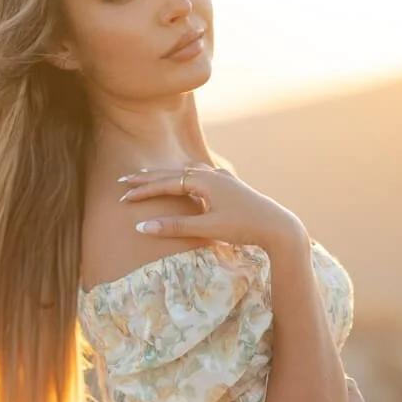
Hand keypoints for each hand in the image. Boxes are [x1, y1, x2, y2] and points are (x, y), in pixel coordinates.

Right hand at [117, 164, 307, 251]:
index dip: (144, 190)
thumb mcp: (207, 228)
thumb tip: (142, 227)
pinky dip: (184, 178)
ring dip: (166, 176)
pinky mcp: (230, 186)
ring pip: (186, 173)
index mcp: (205, 180)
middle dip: (148, 178)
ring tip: (148, 178)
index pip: (166, 183)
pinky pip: (200, 176)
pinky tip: (185, 181)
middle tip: (124, 180)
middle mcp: (212, 174)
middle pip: (173, 173)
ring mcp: (222, 178)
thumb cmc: (243, 226)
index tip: (124, 196)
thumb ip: (176, 227)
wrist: (278, 226)